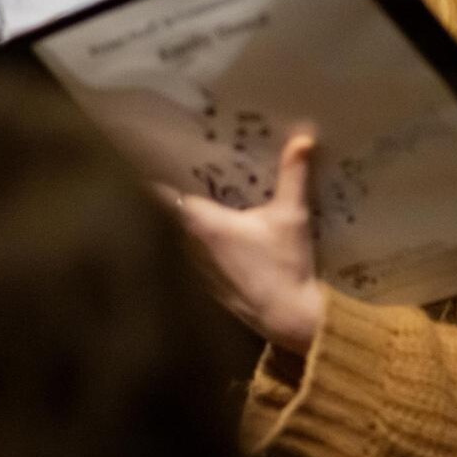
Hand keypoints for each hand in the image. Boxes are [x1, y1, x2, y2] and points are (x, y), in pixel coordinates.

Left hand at [173, 131, 326, 353]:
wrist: (291, 319)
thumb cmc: (286, 265)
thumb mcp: (292, 216)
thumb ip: (293, 175)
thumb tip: (303, 138)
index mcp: (205, 224)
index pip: (163, 196)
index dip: (154, 176)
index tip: (153, 156)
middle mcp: (192, 246)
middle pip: (171, 213)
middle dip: (174, 192)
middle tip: (181, 166)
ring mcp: (197, 269)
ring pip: (180, 236)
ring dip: (185, 219)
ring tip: (195, 194)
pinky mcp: (208, 285)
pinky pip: (193, 255)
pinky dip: (197, 242)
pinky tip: (214, 233)